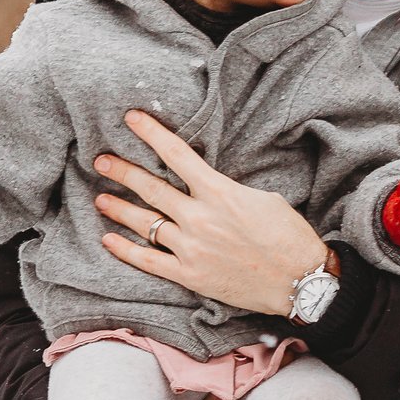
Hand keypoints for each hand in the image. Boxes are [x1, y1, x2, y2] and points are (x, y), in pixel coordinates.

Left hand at [94, 109, 327, 316]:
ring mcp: (191, 248)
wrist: (299, 280)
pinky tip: (109, 239)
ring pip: (144, 223)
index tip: (131, 118)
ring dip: (119, 209)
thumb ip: (226, 191)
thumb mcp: (262, 198)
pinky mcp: (189, 275)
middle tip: (101, 160)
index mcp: (219, 192)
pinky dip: (125, 249)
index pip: (177, 155)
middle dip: (123, 171)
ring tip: (100, 198)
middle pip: (151, 188)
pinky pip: (148, 260)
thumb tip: (205, 186)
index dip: (151, 133)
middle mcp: (200, 218)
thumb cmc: (288, 235)